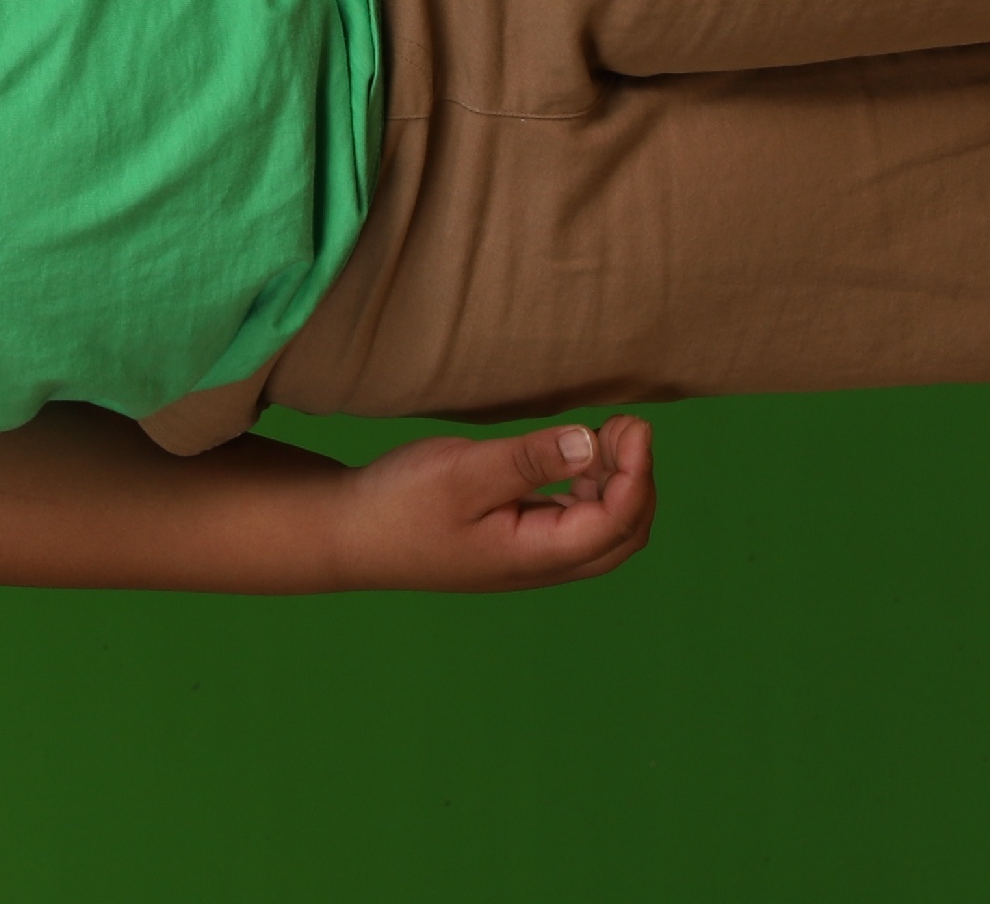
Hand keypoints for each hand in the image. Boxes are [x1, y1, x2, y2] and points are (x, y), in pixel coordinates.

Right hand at [328, 415, 655, 590]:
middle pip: (624, 534)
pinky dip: (593, 491)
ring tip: (608, 435)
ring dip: (619, 486)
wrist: (351, 533)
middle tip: (628, 425)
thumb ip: (530, 460)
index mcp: (536, 555)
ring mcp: (530, 557)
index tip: (634, 424)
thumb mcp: (464, 472)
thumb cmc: (401, 502)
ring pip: (604, 532)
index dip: (637, 473)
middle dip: (639, 481)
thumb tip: (591, 443)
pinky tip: (576, 459)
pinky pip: (576, 524)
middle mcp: (543, 565)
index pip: (616, 522)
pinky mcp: (514, 542)